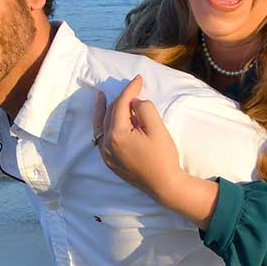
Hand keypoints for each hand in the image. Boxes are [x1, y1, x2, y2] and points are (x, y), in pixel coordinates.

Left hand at [93, 74, 183, 204]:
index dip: (130, 89)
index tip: (139, 79)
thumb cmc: (163, 158)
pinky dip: (104, 125)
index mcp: (117, 134)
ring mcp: (106, 154)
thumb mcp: (157, 128)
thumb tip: (133, 103)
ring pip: (102, 125)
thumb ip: (144, 109)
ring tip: (103, 97)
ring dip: (106, 110)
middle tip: (132, 87)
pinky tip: (106, 119)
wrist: (164, 186)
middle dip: (120, 98)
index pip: (120, 104)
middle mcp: (106, 144)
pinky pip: (102, 137)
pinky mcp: (110, 161)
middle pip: (109, 113)